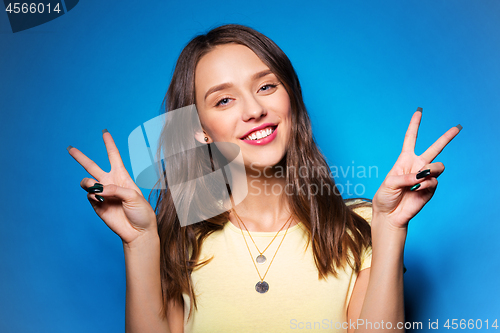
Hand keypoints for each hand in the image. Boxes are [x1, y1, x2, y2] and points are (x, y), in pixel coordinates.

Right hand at [68, 130, 157, 243]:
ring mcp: (103, 195)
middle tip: (70, 148)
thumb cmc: (141, 212)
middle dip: (80, 157)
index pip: (114, 157)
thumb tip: (98, 190)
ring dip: (88, 182)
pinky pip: (89, 196)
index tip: (104, 132)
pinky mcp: (97, 206)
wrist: (138, 232)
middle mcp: (111, 183)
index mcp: (122, 177)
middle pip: (92, 166)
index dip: (109, 144)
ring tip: (95, 187)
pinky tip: (99, 199)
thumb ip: (116, 189)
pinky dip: (93, 196)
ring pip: (87, 182)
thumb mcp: (134, 196)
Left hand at [372, 109, 461, 229]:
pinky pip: (434, 181)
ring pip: (438, 166)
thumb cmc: (385, 196)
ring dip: (431, 169)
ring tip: (420, 177)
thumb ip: (405, 176)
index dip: (414, 125)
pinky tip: (417, 189)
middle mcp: (417, 166)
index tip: (419, 111)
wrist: (389, 214)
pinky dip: (425, 184)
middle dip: (447, 137)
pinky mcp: (430, 189)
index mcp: (404, 160)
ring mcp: (425, 177)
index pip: (411, 139)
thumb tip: (421, 176)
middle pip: (435, 148)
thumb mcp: (389, 182)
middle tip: (458, 127)